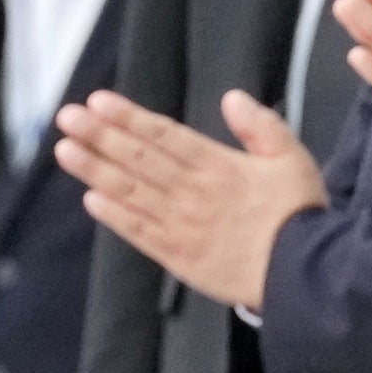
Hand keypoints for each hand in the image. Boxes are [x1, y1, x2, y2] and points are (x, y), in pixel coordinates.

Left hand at [55, 90, 323, 312]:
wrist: (306, 274)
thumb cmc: (300, 213)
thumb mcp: (293, 159)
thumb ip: (262, 126)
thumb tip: (232, 98)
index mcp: (220, 166)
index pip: (165, 136)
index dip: (130, 118)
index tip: (98, 101)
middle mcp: (193, 192)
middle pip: (139, 160)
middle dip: (101, 136)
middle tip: (67, 117)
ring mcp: (181, 225)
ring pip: (131, 192)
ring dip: (95, 170)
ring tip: (65, 150)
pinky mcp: (178, 256)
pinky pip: (139, 232)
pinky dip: (114, 215)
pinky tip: (91, 198)